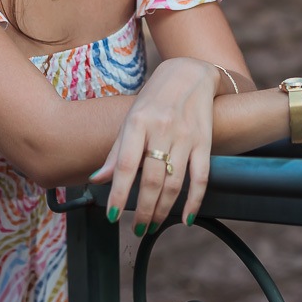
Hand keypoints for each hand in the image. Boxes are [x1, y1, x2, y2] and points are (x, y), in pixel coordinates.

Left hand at [88, 57, 215, 234]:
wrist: (190, 72)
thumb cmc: (154, 98)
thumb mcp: (131, 117)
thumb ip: (116, 151)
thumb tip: (97, 180)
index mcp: (138, 121)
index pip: (126, 165)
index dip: (118, 193)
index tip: (110, 216)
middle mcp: (162, 128)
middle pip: (151, 180)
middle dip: (143, 210)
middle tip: (137, 229)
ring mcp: (185, 135)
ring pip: (174, 183)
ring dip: (163, 210)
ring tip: (153, 225)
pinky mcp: (205, 140)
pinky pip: (201, 177)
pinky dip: (194, 201)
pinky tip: (186, 218)